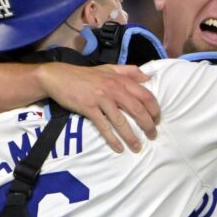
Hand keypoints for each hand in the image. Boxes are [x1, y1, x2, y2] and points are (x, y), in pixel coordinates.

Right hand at [37, 63, 159, 152]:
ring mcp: (101, 99)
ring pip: (121, 121)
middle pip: (137, 109)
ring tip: (137, 147)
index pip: (145, 95)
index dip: (154, 109)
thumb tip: (148, 78)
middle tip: (153, 136)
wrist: (59, 77)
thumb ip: (129, 71)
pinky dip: (112, 139)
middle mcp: (114, 88)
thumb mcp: (109, 68)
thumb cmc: (85, 75)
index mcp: (121, 79)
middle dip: (147, 125)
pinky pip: (104, 127)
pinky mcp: (89, 108)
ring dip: (131, 136)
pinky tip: (118, 148)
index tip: (157, 120)